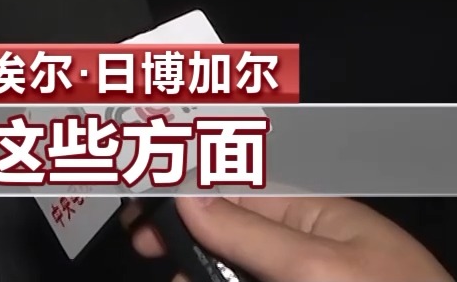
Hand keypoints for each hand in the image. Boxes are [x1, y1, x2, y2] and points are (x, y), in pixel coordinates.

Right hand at [122, 196, 451, 281]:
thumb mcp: (319, 269)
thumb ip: (251, 232)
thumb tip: (189, 192)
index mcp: (318, 217)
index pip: (235, 186)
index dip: (182, 185)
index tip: (136, 189)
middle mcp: (308, 251)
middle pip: (226, 232)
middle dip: (183, 234)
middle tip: (142, 243)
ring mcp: (304, 281)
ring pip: (234, 269)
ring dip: (199, 268)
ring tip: (177, 272)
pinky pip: (252, 281)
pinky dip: (221, 279)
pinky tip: (197, 277)